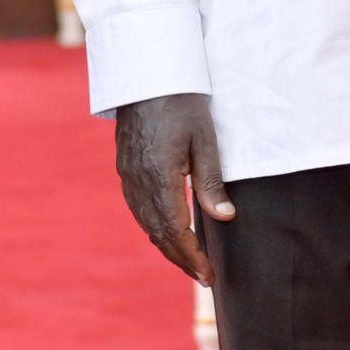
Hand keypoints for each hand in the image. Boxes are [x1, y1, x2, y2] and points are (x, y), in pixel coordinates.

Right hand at [114, 92, 233, 286]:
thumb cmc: (181, 101)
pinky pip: (138, 207)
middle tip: (203, 277)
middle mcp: (138, 180)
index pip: (175, 230)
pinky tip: (167, 230)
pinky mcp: (125, 166)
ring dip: (166, 245)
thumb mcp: (204, 139)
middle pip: (157, 233)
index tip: (209, 276)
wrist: (145, 71)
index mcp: (159, 175)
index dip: (192, 257)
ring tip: (189, 260)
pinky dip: (154, 226)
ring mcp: (128, 173)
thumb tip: (224, 218)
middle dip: (181, 258)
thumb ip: (211, 181)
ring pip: (145, 222)